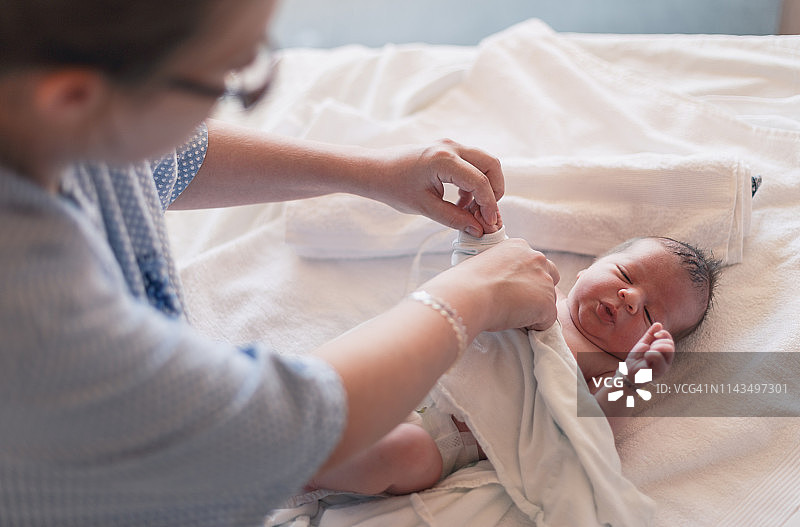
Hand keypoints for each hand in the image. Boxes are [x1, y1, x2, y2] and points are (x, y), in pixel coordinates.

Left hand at [371, 139, 503, 236]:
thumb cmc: (394, 187)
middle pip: (491, 165)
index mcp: (444, 160)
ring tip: (470, 212)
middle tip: (486, 214)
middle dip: (494, 191)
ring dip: (484, 187)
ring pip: (484, 163)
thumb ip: (454, 218)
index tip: (489, 224)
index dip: (489, 205)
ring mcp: (451, 146)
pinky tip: (461, 203)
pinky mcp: (448, 150)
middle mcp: (451, 147)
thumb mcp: (425, 207)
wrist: (375, 171)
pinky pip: (472, 164)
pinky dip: (474, 183)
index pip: (480, 182)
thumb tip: (478, 229)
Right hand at [424, 238, 559, 333]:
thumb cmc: (466, 283)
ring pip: (547, 301)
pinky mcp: (547, 304)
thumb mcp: (484, 263)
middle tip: (515, 302)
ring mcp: (545, 281)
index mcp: (519, 247)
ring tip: (509, 314)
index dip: (523, 279)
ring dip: (533, 309)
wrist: (468, 295)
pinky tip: (514, 322)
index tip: (509, 288)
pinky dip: (533, 326)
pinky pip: (546, 321)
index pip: (532, 263)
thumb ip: (499, 268)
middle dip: (537, 291)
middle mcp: (537, 259)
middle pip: (549, 278)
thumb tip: (496, 283)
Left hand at [624, 322, 674, 381]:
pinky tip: (646, 357)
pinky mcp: (659, 371)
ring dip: (656, 346)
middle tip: (649, 347)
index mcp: (664, 353)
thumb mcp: (643, 344)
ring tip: (648, 353)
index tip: (654, 335)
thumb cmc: (636, 360)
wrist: (627, 372)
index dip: (663, 334)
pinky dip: (651, 353)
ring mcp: (664, 366)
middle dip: (658, 341)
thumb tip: (659, 324)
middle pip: (670, 344)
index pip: (669, 340)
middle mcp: (667, 360)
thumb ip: (650, 334)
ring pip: (668, 349)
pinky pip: (659, 356)